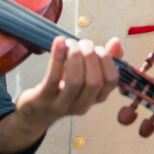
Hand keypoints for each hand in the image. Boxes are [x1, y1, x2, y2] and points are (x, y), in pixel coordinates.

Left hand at [0, 36, 120, 153]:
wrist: (38, 111)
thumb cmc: (66, 88)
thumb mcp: (87, 76)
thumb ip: (103, 59)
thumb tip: (116, 42)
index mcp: (97, 97)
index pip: (111, 81)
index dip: (108, 61)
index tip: (99, 48)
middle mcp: (83, 104)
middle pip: (94, 81)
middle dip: (91, 57)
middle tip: (84, 43)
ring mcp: (62, 104)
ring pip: (75, 81)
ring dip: (75, 56)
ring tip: (71, 42)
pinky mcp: (44, 98)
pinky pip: (53, 76)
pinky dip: (58, 56)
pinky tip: (59, 42)